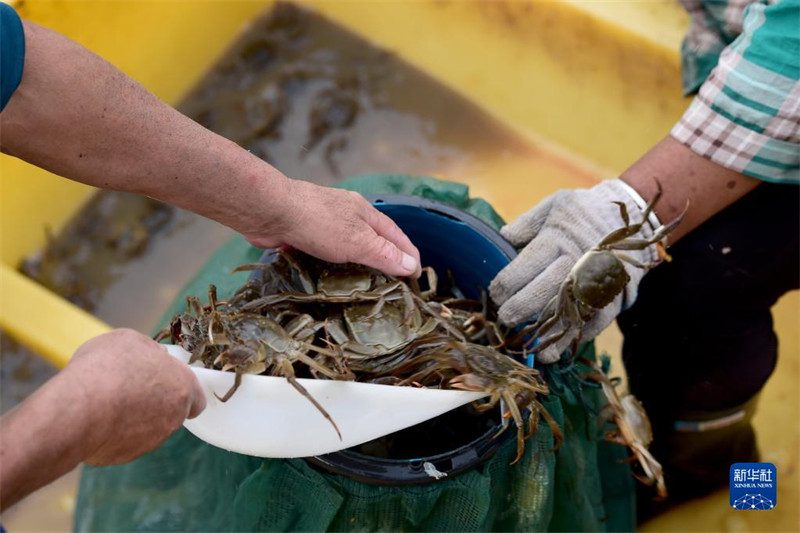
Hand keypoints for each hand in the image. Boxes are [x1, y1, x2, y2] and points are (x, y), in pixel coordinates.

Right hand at [62, 329, 205, 464]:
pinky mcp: (127, 456)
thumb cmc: (106, 369)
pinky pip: (124, 442)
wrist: (77, 411)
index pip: (197, 397)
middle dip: (154, 402)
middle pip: (171, 412)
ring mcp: (152, 440)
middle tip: (129, 388)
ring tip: (106, 401)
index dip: (180, 390)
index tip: (163, 382)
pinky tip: (96, 419)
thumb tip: (155, 357)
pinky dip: (113, 433)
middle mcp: (174, 417)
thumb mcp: (130, 340)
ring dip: (133, 417)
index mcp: (183, 387)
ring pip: (147, 428)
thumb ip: (150, 351)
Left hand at [241, 179, 421, 277]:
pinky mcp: (305, 232)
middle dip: (387, 257)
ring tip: (367, 282)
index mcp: (365, 212)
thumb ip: (384, 254)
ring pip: (350, 243)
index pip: (396, 235)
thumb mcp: (357, 242)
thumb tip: (411, 265)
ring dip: (360, 260)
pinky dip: (336, 262)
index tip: (416, 276)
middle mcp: (347, 214)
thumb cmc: (317, 222)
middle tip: (395, 281)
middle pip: (374, 237)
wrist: (269, 211)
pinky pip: (327, 249)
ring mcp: (325, 222)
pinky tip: (333, 274)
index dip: (409, 255)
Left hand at [489, 180, 661, 362]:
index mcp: (558, 237)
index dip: (508, 281)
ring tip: (537, 350)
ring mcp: (598, 279)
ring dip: (553, 332)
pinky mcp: (615, 293)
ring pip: (571, 310)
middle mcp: (577, 260)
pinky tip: (563, 348)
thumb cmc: (586, 211)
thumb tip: (504, 236)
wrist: (635, 218)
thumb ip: (529, 221)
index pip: (528, 263)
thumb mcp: (556, 204)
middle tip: (505, 319)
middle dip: (522, 307)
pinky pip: (597, 319)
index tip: (495, 293)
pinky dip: (580, 335)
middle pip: (546, 290)